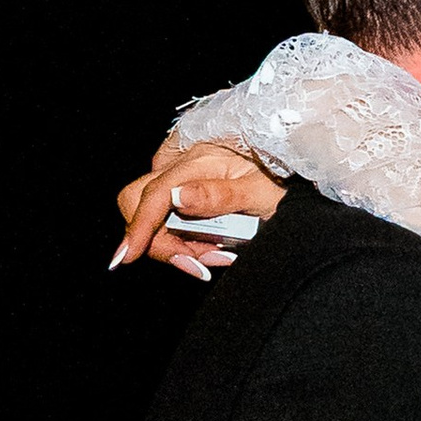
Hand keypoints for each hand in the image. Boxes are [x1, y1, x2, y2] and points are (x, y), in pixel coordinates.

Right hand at [111, 134, 283, 276]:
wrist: (294, 178)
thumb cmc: (281, 182)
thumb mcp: (259, 193)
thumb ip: (218, 196)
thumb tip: (176, 196)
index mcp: (199, 159)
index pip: (154, 194)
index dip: (137, 227)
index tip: (126, 259)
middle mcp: (183, 163)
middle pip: (140, 202)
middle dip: (158, 240)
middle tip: (197, 261)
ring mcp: (181, 177)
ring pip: (154, 217)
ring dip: (180, 246)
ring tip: (219, 254)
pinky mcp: (184, 191)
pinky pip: (169, 220)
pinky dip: (186, 241)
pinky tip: (215, 248)